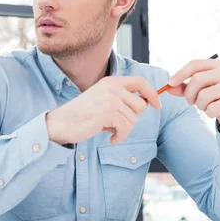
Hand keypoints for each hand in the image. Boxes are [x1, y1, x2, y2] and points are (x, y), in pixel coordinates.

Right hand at [46, 76, 161, 144]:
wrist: (62, 123)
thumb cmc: (82, 114)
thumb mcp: (102, 99)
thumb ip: (121, 98)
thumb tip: (146, 103)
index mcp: (111, 81)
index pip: (140, 81)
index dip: (152, 93)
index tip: (157, 105)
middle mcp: (111, 87)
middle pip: (140, 105)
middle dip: (132, 118)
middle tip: (116, 123)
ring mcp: (109, 99)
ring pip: (134, 119)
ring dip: (123, 129)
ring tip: (109, 130)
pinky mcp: (107, 112)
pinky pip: (126, 128)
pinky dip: (120, 137)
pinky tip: (110, 138)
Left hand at [167, 59, 219, 132]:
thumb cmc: (214, 98)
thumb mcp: (198, 90)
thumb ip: (183, 87)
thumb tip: (168, 87)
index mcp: (217, 65)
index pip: (195, 64)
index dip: (180, 73)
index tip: (169, 83)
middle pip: (197, 79)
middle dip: (189, 93)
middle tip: (191, 101)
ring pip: (203, 95)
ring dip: (199, 105)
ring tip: (205, 106)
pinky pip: (211, 108)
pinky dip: (208, 113)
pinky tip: (215, 111)